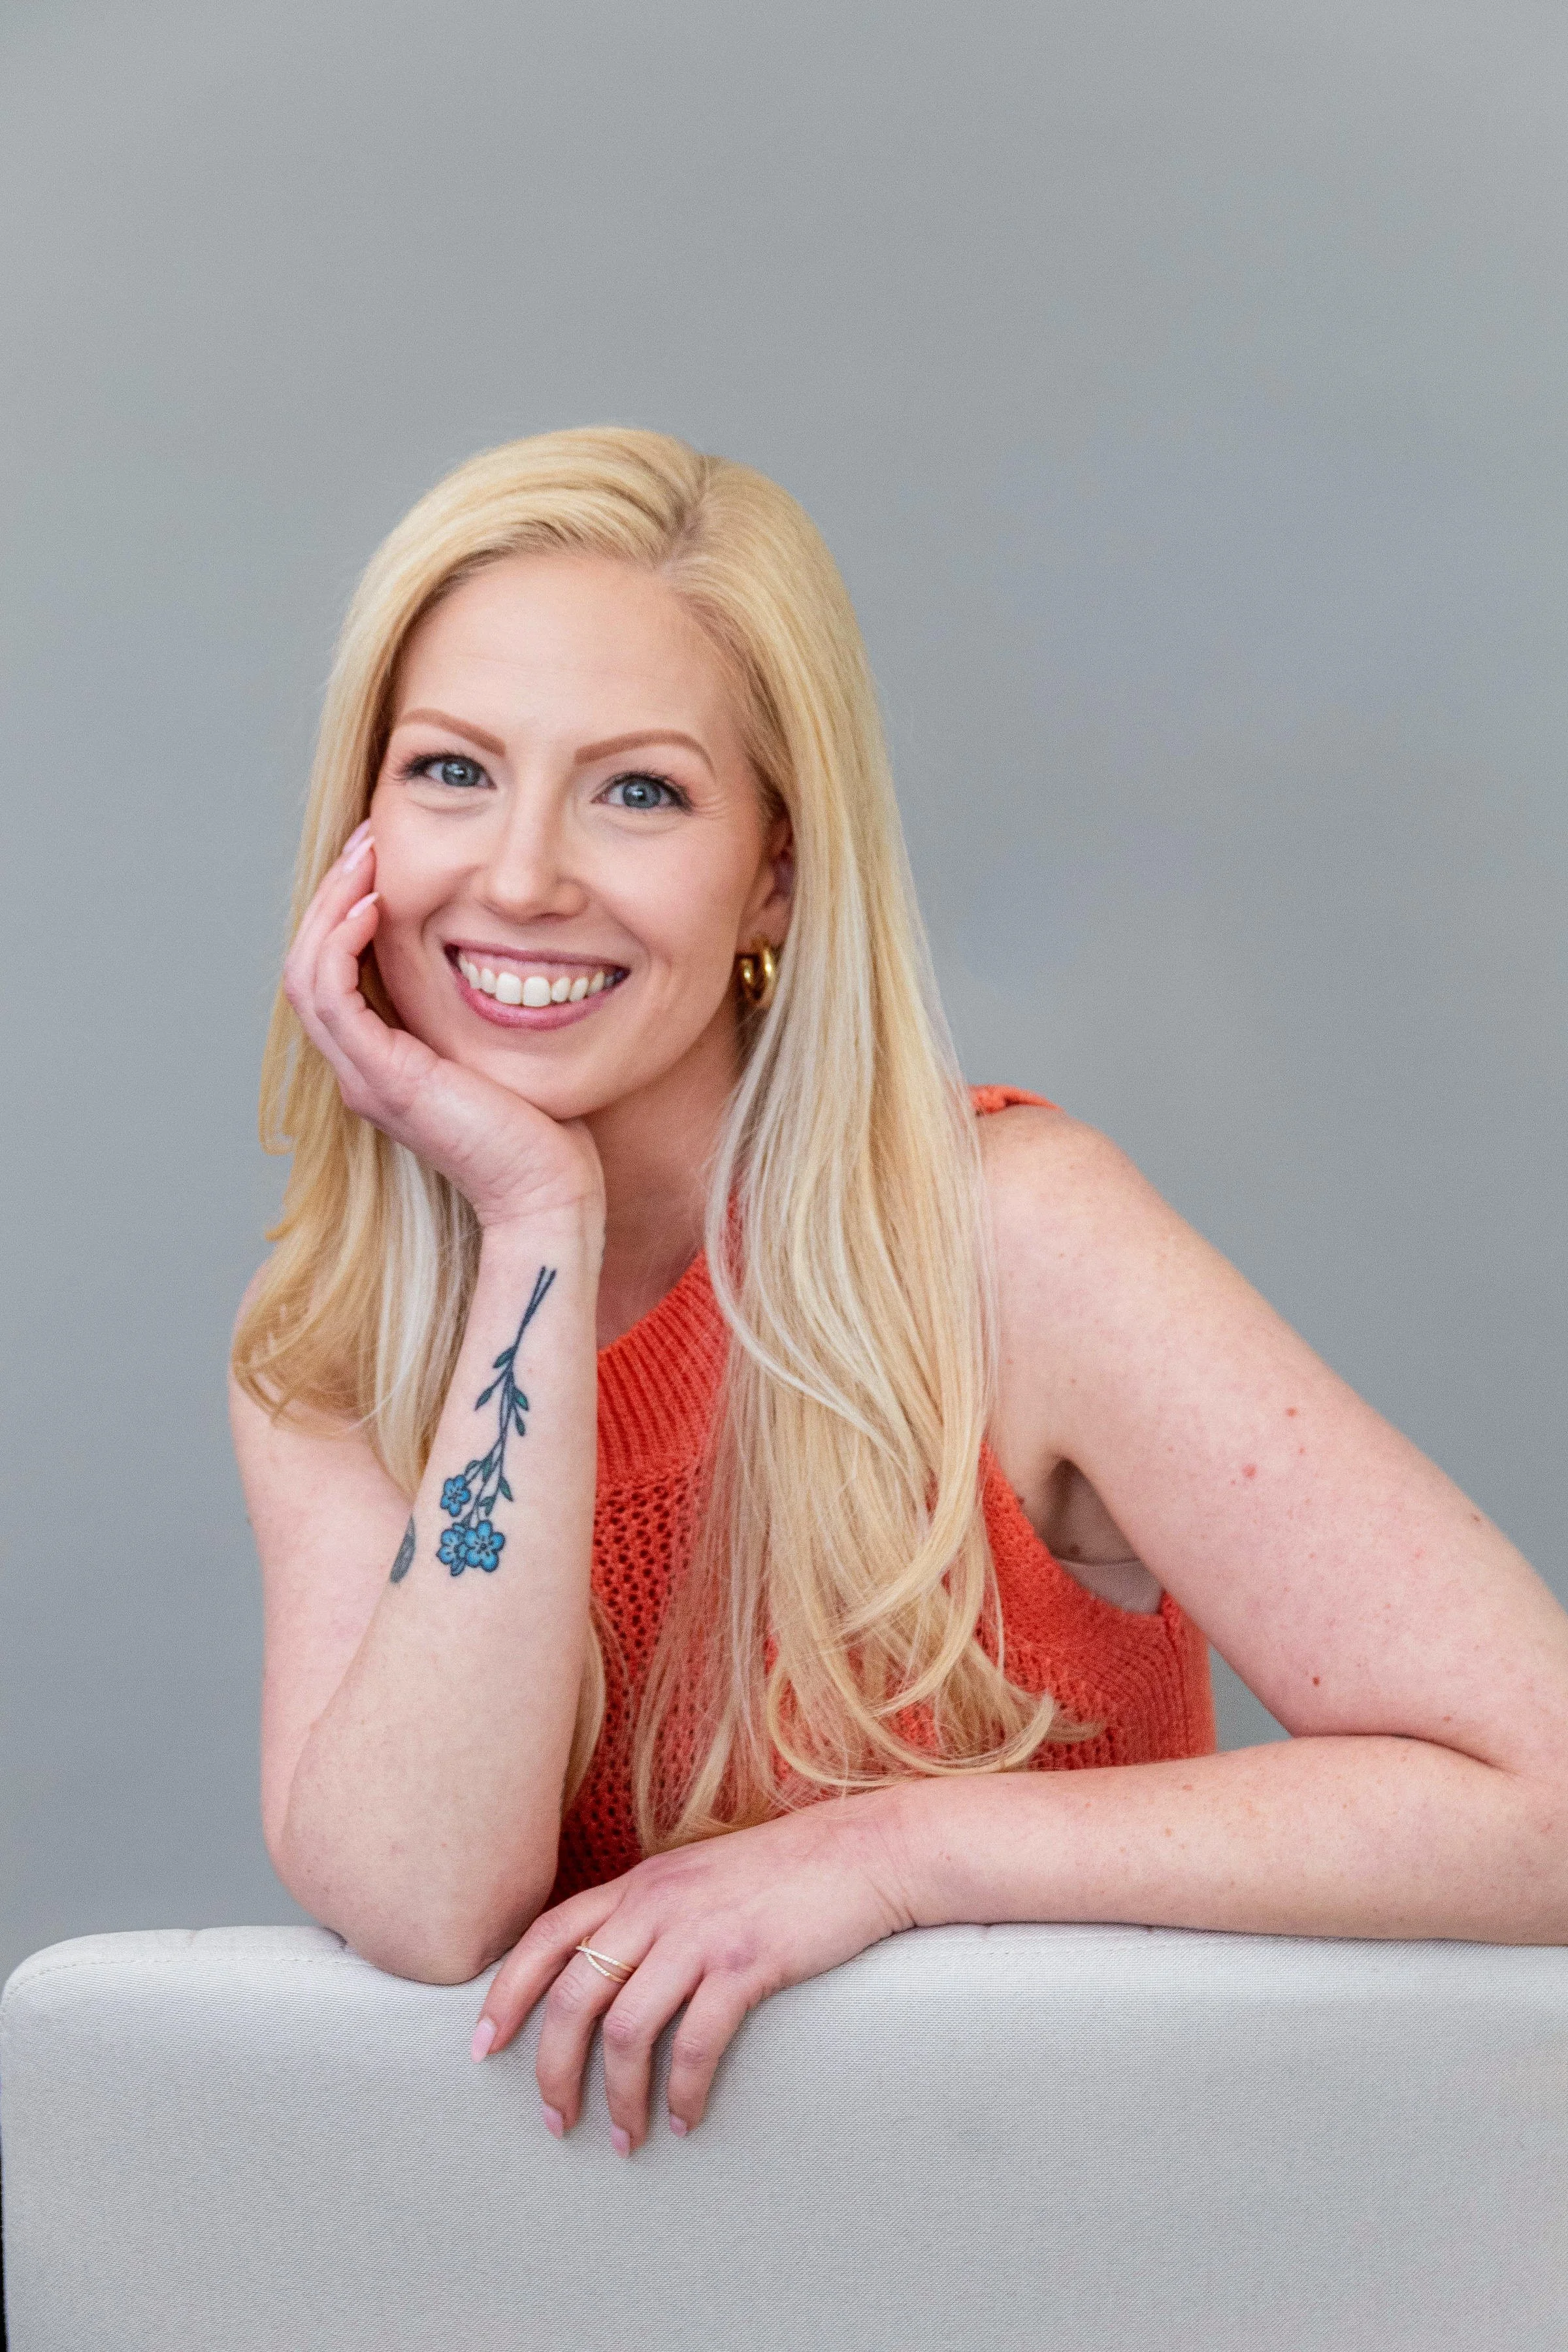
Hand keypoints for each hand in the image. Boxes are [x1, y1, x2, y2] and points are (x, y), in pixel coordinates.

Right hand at [282, 826, 603, 1230]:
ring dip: (331, 904)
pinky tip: (373, 903)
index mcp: (385, 1062)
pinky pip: (330, 995)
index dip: (349, 910)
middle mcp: (362, 1070)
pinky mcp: (381, 1079)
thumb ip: (486, 1008)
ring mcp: (364, 1077)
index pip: (337, 972)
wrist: (548, 1192)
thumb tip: (512, 952)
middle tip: (368, 837)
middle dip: (335, 893)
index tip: (384, 857)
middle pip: (310, 963)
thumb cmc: (546, 1131)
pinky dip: (340, 942)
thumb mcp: (505, 1049)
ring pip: (307, 971)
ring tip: (366, 854)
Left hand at [472, 1790, 915, 2150]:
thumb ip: (651, 1912)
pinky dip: (685, 2092)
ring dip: (617, 2097)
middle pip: (572, 1996)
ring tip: (622, 2137)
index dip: (505, 1994)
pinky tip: (687, 2119)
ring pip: (626, 2030)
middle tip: (554, 2121)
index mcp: (639, 1884)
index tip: (482, 2048)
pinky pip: (696, 2044)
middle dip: (551, 2069)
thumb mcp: (698, 1877)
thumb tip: (611, 1969)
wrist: (863, 1851)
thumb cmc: (783, 1873)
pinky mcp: (746, 1962)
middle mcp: (656, 1904)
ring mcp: (700, 1933)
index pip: (546, 1937)